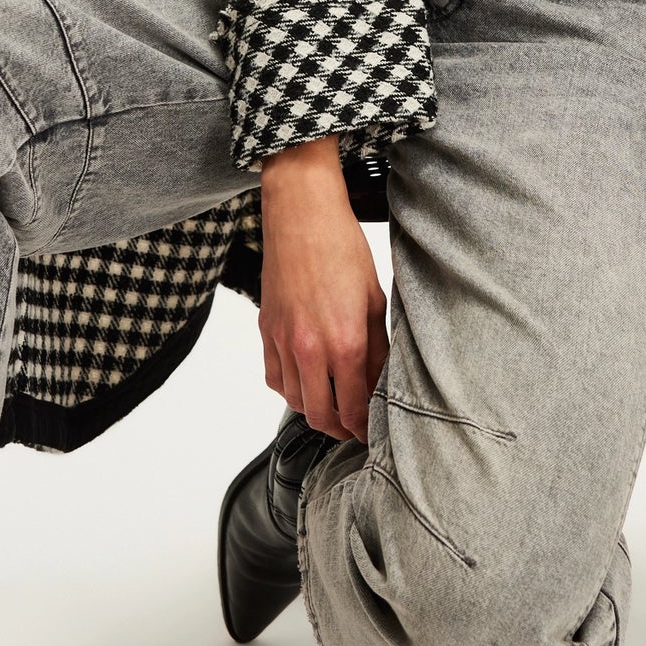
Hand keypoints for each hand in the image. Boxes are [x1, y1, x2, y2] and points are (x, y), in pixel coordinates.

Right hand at [257, 133, 389, 442]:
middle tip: (352, 426)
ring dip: (314, 408)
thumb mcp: (375, 299)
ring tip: (332, 403)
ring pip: (293, 400)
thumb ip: (377, 348)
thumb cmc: (342, 248)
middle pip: (319, 415)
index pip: (353, 407)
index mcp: (345, 342)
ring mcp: (282, 340)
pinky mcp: (266, 330)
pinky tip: (305, 378)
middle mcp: (309, 348)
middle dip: (339, 429)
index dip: (363, 427)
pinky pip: (273, 376)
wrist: (301, 214)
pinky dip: (289, 387)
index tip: (370, 430)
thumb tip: (380, 381)